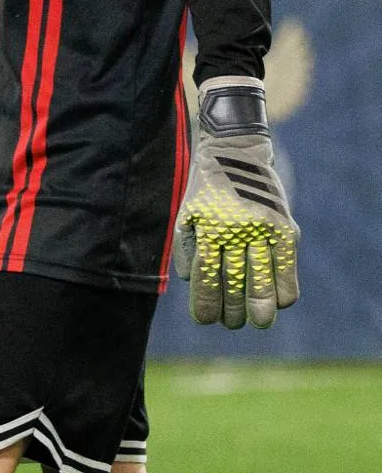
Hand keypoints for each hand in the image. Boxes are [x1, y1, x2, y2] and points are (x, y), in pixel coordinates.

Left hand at [173, 76, 299, 328]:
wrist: (234, 149)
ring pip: (263, 285)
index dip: (206, 306)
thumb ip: (186, 249)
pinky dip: (283, 293)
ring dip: (260, 311)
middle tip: (232, 323)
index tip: (206, 320)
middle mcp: (236, 229)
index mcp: (208, 226)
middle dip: (233, 313)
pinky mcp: (284, 227)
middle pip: (235, 286)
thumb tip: (193, 286)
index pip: (206, 278)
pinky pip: (287, 271)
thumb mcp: (187, 212)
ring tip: (257, 321)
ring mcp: (262, 229)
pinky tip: (277, 301)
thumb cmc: (207, 188)